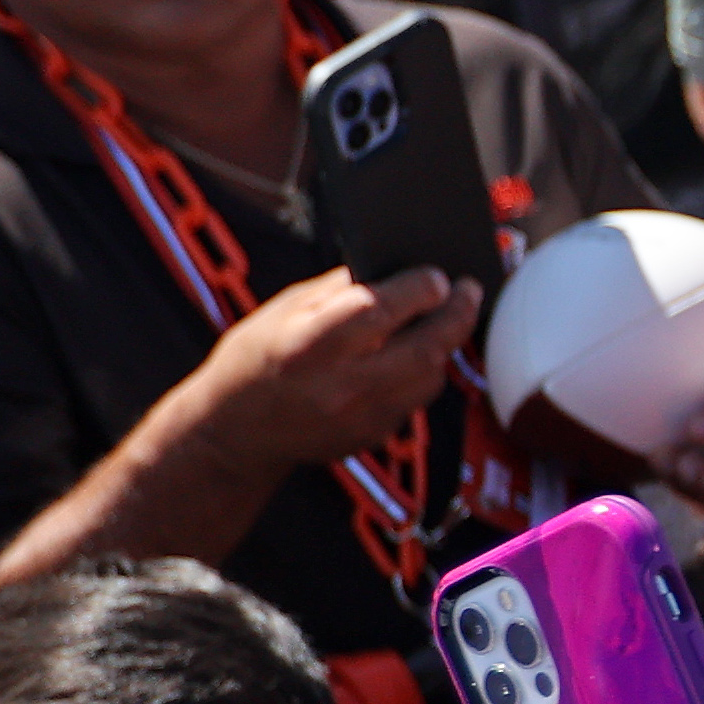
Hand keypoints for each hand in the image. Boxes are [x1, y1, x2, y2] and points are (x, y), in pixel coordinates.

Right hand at [187, 265, 482, 478]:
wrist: (233, 431)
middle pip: (426, 347)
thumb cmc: (255, 358)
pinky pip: (415, 401)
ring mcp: (360, 417)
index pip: (384, 308)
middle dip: (457, 313)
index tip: (438, 274)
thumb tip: (396, 266)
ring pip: (430, 377)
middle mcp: (341, 384)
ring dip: (443, 346)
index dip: (421, 287)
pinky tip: (413, 355)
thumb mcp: (286, 309)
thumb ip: (341, 289)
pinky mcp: (371, 437)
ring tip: (441, 321)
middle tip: (469, 290)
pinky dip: (422, 374)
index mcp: (312, 343)